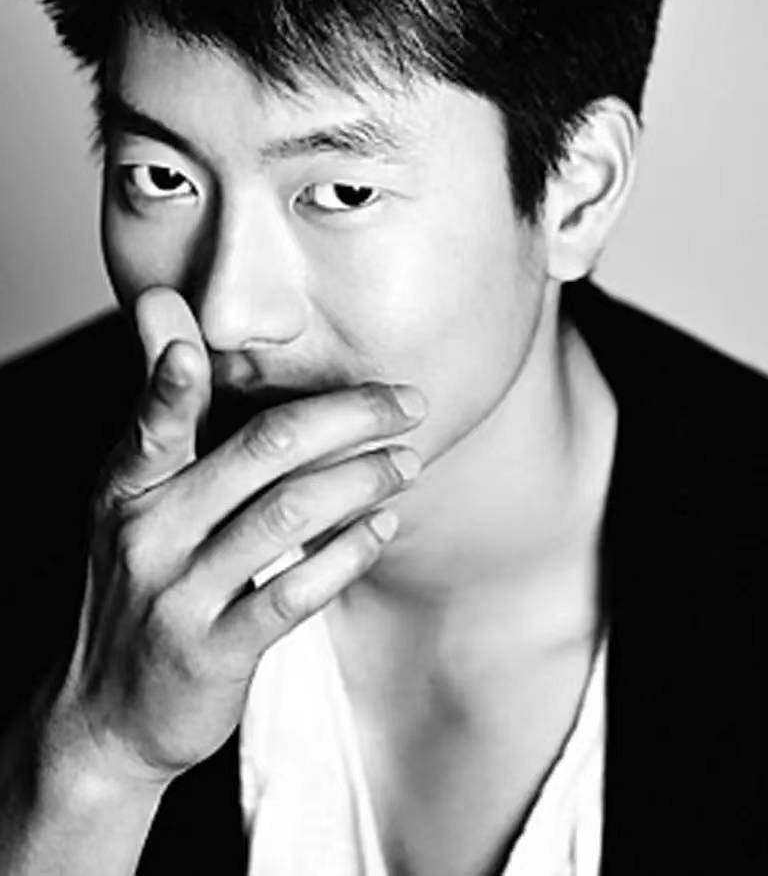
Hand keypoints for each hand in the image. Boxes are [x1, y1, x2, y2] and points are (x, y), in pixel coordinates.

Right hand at [40, 286, 423, 793]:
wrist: (104, 716)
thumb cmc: (139, 581)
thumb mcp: (133, 494)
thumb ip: (164, 404)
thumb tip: (161, 306)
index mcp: (129, 485)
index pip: (156, 421)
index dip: (171, 382)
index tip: (191, 344)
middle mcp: (149, 533)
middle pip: (262, 450)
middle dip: (348, 415)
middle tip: (408, 402)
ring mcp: (180, 596)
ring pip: (289, 514)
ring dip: (364, 478)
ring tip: (408, 462)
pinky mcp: (214, 652)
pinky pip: (294, 591)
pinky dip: (349, 552)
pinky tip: (382, 527)